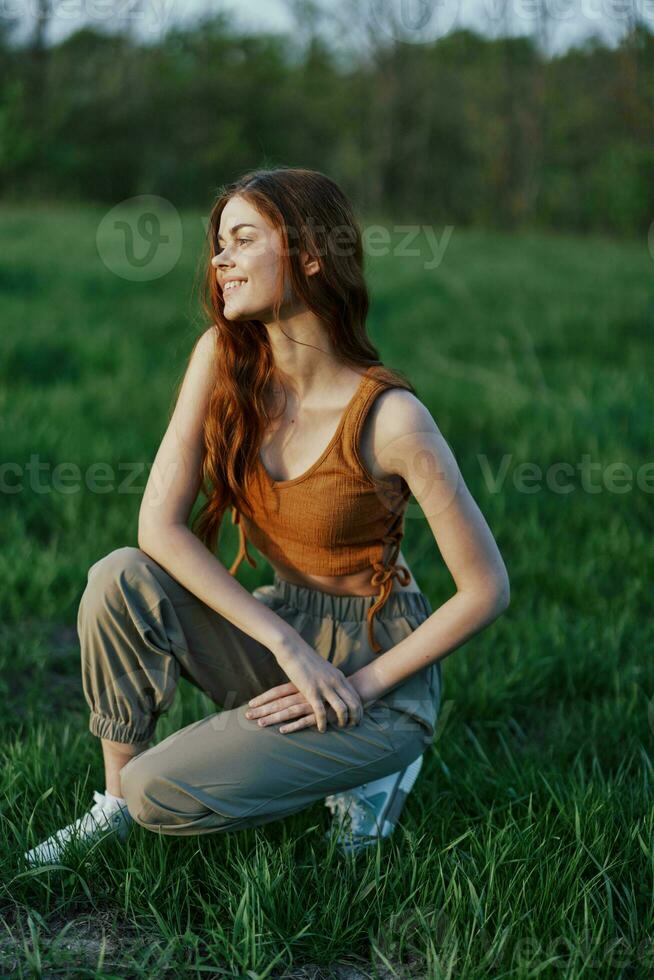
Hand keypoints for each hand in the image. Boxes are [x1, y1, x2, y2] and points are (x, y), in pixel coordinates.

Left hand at [245, 681, 359, 733]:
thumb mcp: (314, 686)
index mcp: (301, 686)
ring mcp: (312, 703)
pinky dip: (293, 726)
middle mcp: (303, 694)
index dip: (263, 698)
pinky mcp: (321, 714)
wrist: (354, 690)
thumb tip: (286, 695)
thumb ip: (300, 690)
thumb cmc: (331, 689)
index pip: (278, 692)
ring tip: (260, 724)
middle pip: (278, 702)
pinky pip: (305, 721)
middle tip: (247, 715)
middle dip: (262, 709)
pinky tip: (282, 730)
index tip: (250, 704)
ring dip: (273, 718)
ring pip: (288, 711)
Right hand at [254, 637, 363, 732]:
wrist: (293, 649)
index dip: (359, 709)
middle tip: (353, 727)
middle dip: (356, 717)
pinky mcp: (311, 691)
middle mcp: (335, 682)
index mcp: (339, 676)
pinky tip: (321, 729)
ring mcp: (324, 687)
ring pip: (341, 709)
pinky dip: (323, 723)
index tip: (358, 718)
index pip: (356, 696)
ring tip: (340, 728)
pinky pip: (321, 712)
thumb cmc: (306, 659)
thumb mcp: (324, 668)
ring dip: (342, 721)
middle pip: (353, 704)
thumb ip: (331, 678)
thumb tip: (335, 687)